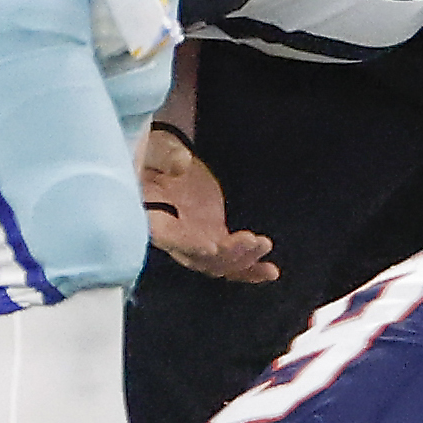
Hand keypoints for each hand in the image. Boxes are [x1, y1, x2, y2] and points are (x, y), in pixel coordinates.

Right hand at [137, 127, 279, 282]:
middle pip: (198, 259)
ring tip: (263, 244)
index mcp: (152, 217)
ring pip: (218, 264)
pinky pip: (231, 262)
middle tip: (249, 240)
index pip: (168, 237)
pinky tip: (270, 272)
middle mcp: (174, 238)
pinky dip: (250, 269)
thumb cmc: (156, 155)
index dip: (187, 245)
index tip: (210, 247)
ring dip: (242, 260)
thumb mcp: (156, 149)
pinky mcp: (214, 239)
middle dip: (225, 255)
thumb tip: (181, 163)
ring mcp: (196, 242)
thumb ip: (165, 155)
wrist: (167, 160)